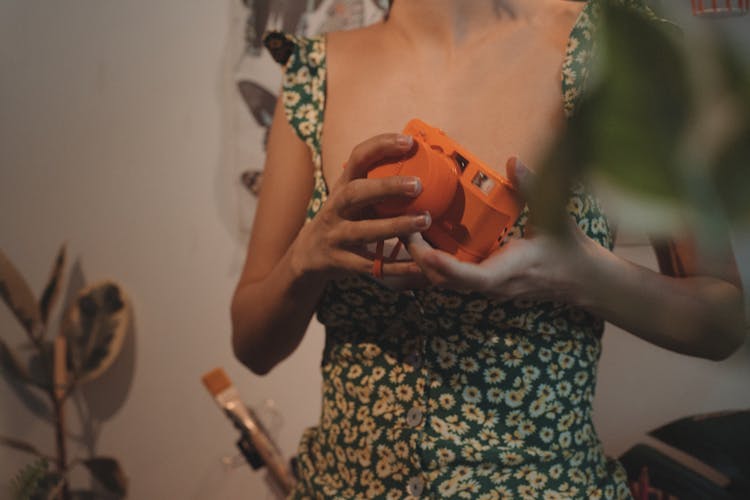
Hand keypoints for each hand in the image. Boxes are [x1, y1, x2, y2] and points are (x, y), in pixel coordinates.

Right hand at [290, 133, 431, 280]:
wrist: (309, 254)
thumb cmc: (344, 218)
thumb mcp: (352, 196)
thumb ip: (377, 183)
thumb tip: (421, 160)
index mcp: (342, 186)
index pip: (357, 158)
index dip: (380, 147)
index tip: (408, 142)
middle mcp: (334, 208)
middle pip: (355, 193)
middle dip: (386, 187)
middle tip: (418, 185)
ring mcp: (335, 236)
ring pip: (364, 231)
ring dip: (396, 225)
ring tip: (424, 220)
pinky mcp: (340, 262)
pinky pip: (371, 265)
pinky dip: (397, 266)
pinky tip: (420, 264)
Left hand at [404, 158, 596, 302]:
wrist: (581, 278)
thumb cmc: (569, 247)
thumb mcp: (555, 215)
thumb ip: (532, 187)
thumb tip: (513, 161)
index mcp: (511, 269)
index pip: (474, 278)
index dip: (447, 268)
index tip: (425, 250)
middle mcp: (494, 285)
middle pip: (446, 283)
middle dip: (420, 259)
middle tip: (400, 227)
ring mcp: (487, 289)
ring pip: (444, 284)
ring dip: (421, 263)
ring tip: (401, 233)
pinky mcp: (483, 285)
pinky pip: (450, 280)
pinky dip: (431, 265)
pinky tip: (418, 243)